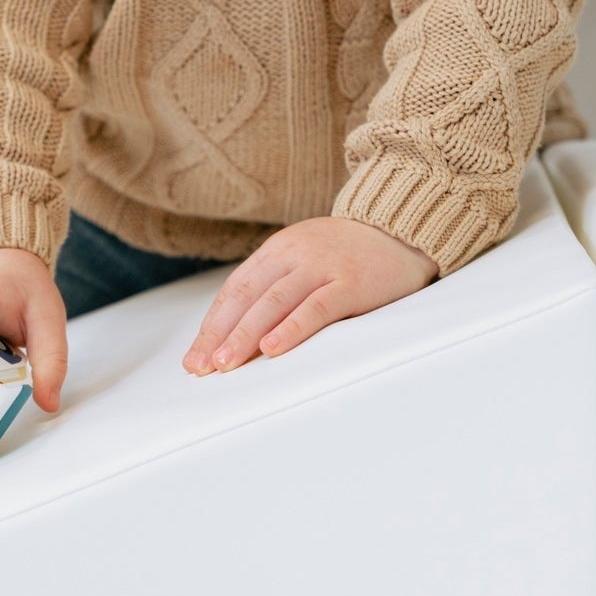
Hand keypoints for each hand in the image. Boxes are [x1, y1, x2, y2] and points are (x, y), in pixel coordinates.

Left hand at [181, 216, 438, 375]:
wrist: (400, 227)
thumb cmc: (349, 254)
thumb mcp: (305, 259)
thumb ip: (277, 285)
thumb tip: (240, 331)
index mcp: (277, 250)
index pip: (235, 289)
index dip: (212, 324)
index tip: (194, 357)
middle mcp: (293, 254)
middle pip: (247, 296)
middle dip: (220, 334)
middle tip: (200, 367)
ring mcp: (321, 266)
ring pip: (273, 302)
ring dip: (245, 335)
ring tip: (225, 363)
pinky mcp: (350, 282)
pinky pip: (315, 307)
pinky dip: (291, 328)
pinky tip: (272, 348)